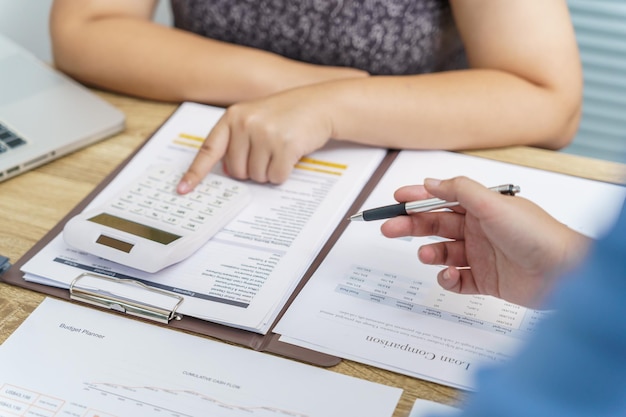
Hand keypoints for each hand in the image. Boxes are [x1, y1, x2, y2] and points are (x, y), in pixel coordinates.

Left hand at [177, 87, 333, 192]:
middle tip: (267, 154)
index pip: (209, 150)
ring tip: (281, 150)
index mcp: (233, 117)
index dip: (196, 173)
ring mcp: (265, 134)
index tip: (184, 189)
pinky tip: (291, 155)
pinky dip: (284, 173)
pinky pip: (276, 177)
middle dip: (252, 170)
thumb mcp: (256, 116)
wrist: (320, 104)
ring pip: (257, 177)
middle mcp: (246, 124)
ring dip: (270, 172)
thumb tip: (228, 171)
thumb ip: (237, 138)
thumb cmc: (288, 113)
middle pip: (237, 171)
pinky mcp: (284, 146)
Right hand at [380, 176, 589, 307]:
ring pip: (443, 253)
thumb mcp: (493, 204)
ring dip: (430, 253)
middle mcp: (479, 229)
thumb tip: (430, 182)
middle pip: (435, 225)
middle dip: (411, 225)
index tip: (396, 199)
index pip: (441, 199)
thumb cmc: (537, 234)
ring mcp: (482, 255)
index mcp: (481, 207)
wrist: (565, 273)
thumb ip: (459, 190)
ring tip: (426, 255)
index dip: (417, 198)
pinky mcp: (486, 280)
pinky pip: (458, 280)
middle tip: (390, 228)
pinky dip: (449, 279)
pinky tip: (451, 275)